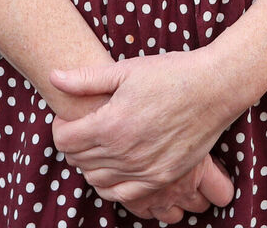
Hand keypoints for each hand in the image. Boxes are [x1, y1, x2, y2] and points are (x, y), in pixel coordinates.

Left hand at [50, 52, 235, 214]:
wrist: (212, 89)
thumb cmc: (168, 74)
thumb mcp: (124, 70)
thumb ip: (85, 79)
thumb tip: (53, 77)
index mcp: (111, 124)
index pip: (64, 140)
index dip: (59, 127)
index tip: (67, 116)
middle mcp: (125, 153)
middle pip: (78, 161)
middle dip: (72, 144)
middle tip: (80, 127)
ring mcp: (145, 171)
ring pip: (97, 180)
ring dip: (89, 165)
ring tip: (96, 144)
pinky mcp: (162, 179)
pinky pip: (124, 196)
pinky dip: (111, 185)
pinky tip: (113, 167)